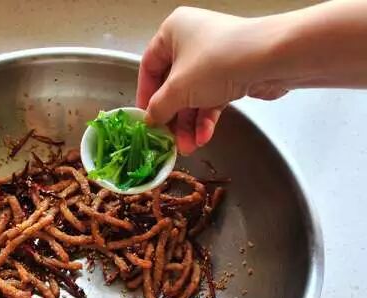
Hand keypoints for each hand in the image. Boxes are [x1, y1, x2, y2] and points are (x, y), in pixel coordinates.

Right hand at [137, 7, 287, 154]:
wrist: (271, 59)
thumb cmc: (217, 63)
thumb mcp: (178, 90)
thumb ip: (158, 107)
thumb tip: (150, 119)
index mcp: (173, 31)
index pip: (149, 66)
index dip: (145, 95)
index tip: (145, 118)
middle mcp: (192, 40)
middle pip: (172, 86)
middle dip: (172, 117)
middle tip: (168, 139)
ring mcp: (214, 57)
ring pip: (193, 96)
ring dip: (189, 124)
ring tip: (188, 146)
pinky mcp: (232, 72)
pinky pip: (211, 98)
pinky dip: (206, 118)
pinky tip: (204, 136)